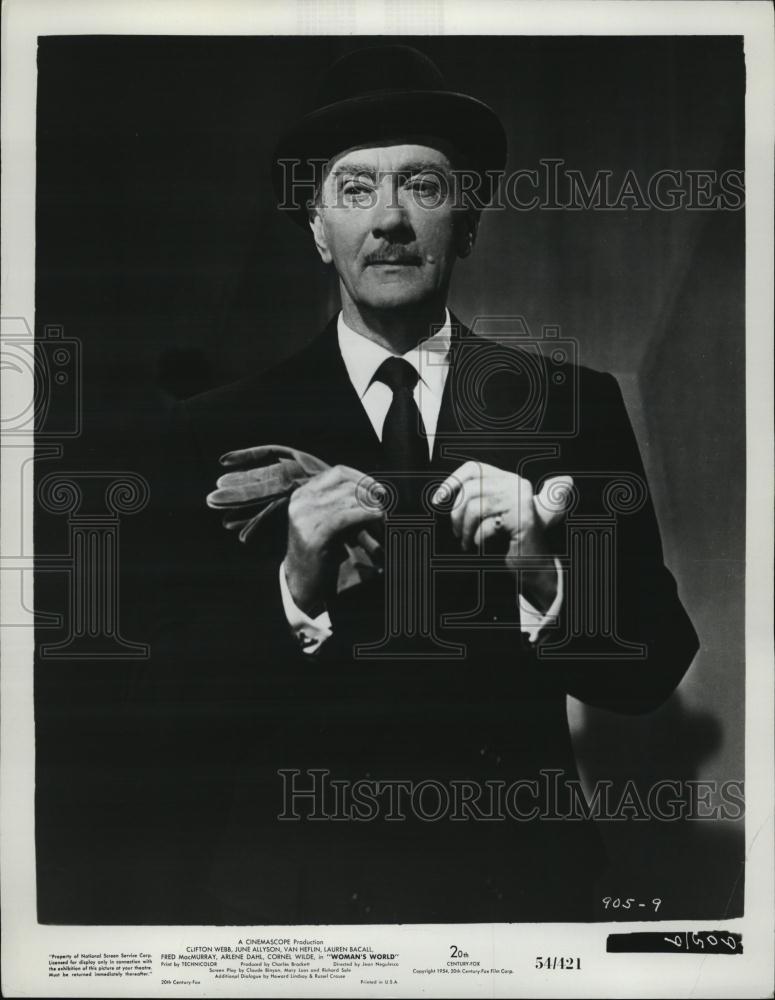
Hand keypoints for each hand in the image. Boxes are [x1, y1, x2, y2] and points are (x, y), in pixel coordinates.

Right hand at [284, 465, 385, 614]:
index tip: (380, 490)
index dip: (363, 478)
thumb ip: (342, 502)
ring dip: (371, 507)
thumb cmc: (321, 550)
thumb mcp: (327, 519)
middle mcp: (301, 502)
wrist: (303, 582)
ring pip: (348, 499)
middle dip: (370, 495)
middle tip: (385, 507)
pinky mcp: (314, 535)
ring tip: (382, 518)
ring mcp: (305, 518)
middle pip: (346, 485)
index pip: (338, 472)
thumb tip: (376, 490)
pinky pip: (346, 517)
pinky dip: (366, 515)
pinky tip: (377, 519)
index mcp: (302, 493)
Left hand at [433, 462, 573, 610]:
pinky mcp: (522, 519)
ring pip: (475, 507)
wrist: (533, 563)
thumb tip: (442, 495)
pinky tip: (479, 545)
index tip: (438, 499)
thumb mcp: (490, 513)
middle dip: (457, 513)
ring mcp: (521, 501)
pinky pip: (487, 525)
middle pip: (471, 489)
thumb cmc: (508, 540)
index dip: (452, 481)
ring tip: (465, 541)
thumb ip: (475, 498)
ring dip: (465, 529)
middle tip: (456, 531)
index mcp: (508, 479)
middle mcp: (516, 485)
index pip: (474, 468)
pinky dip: (477, 538)